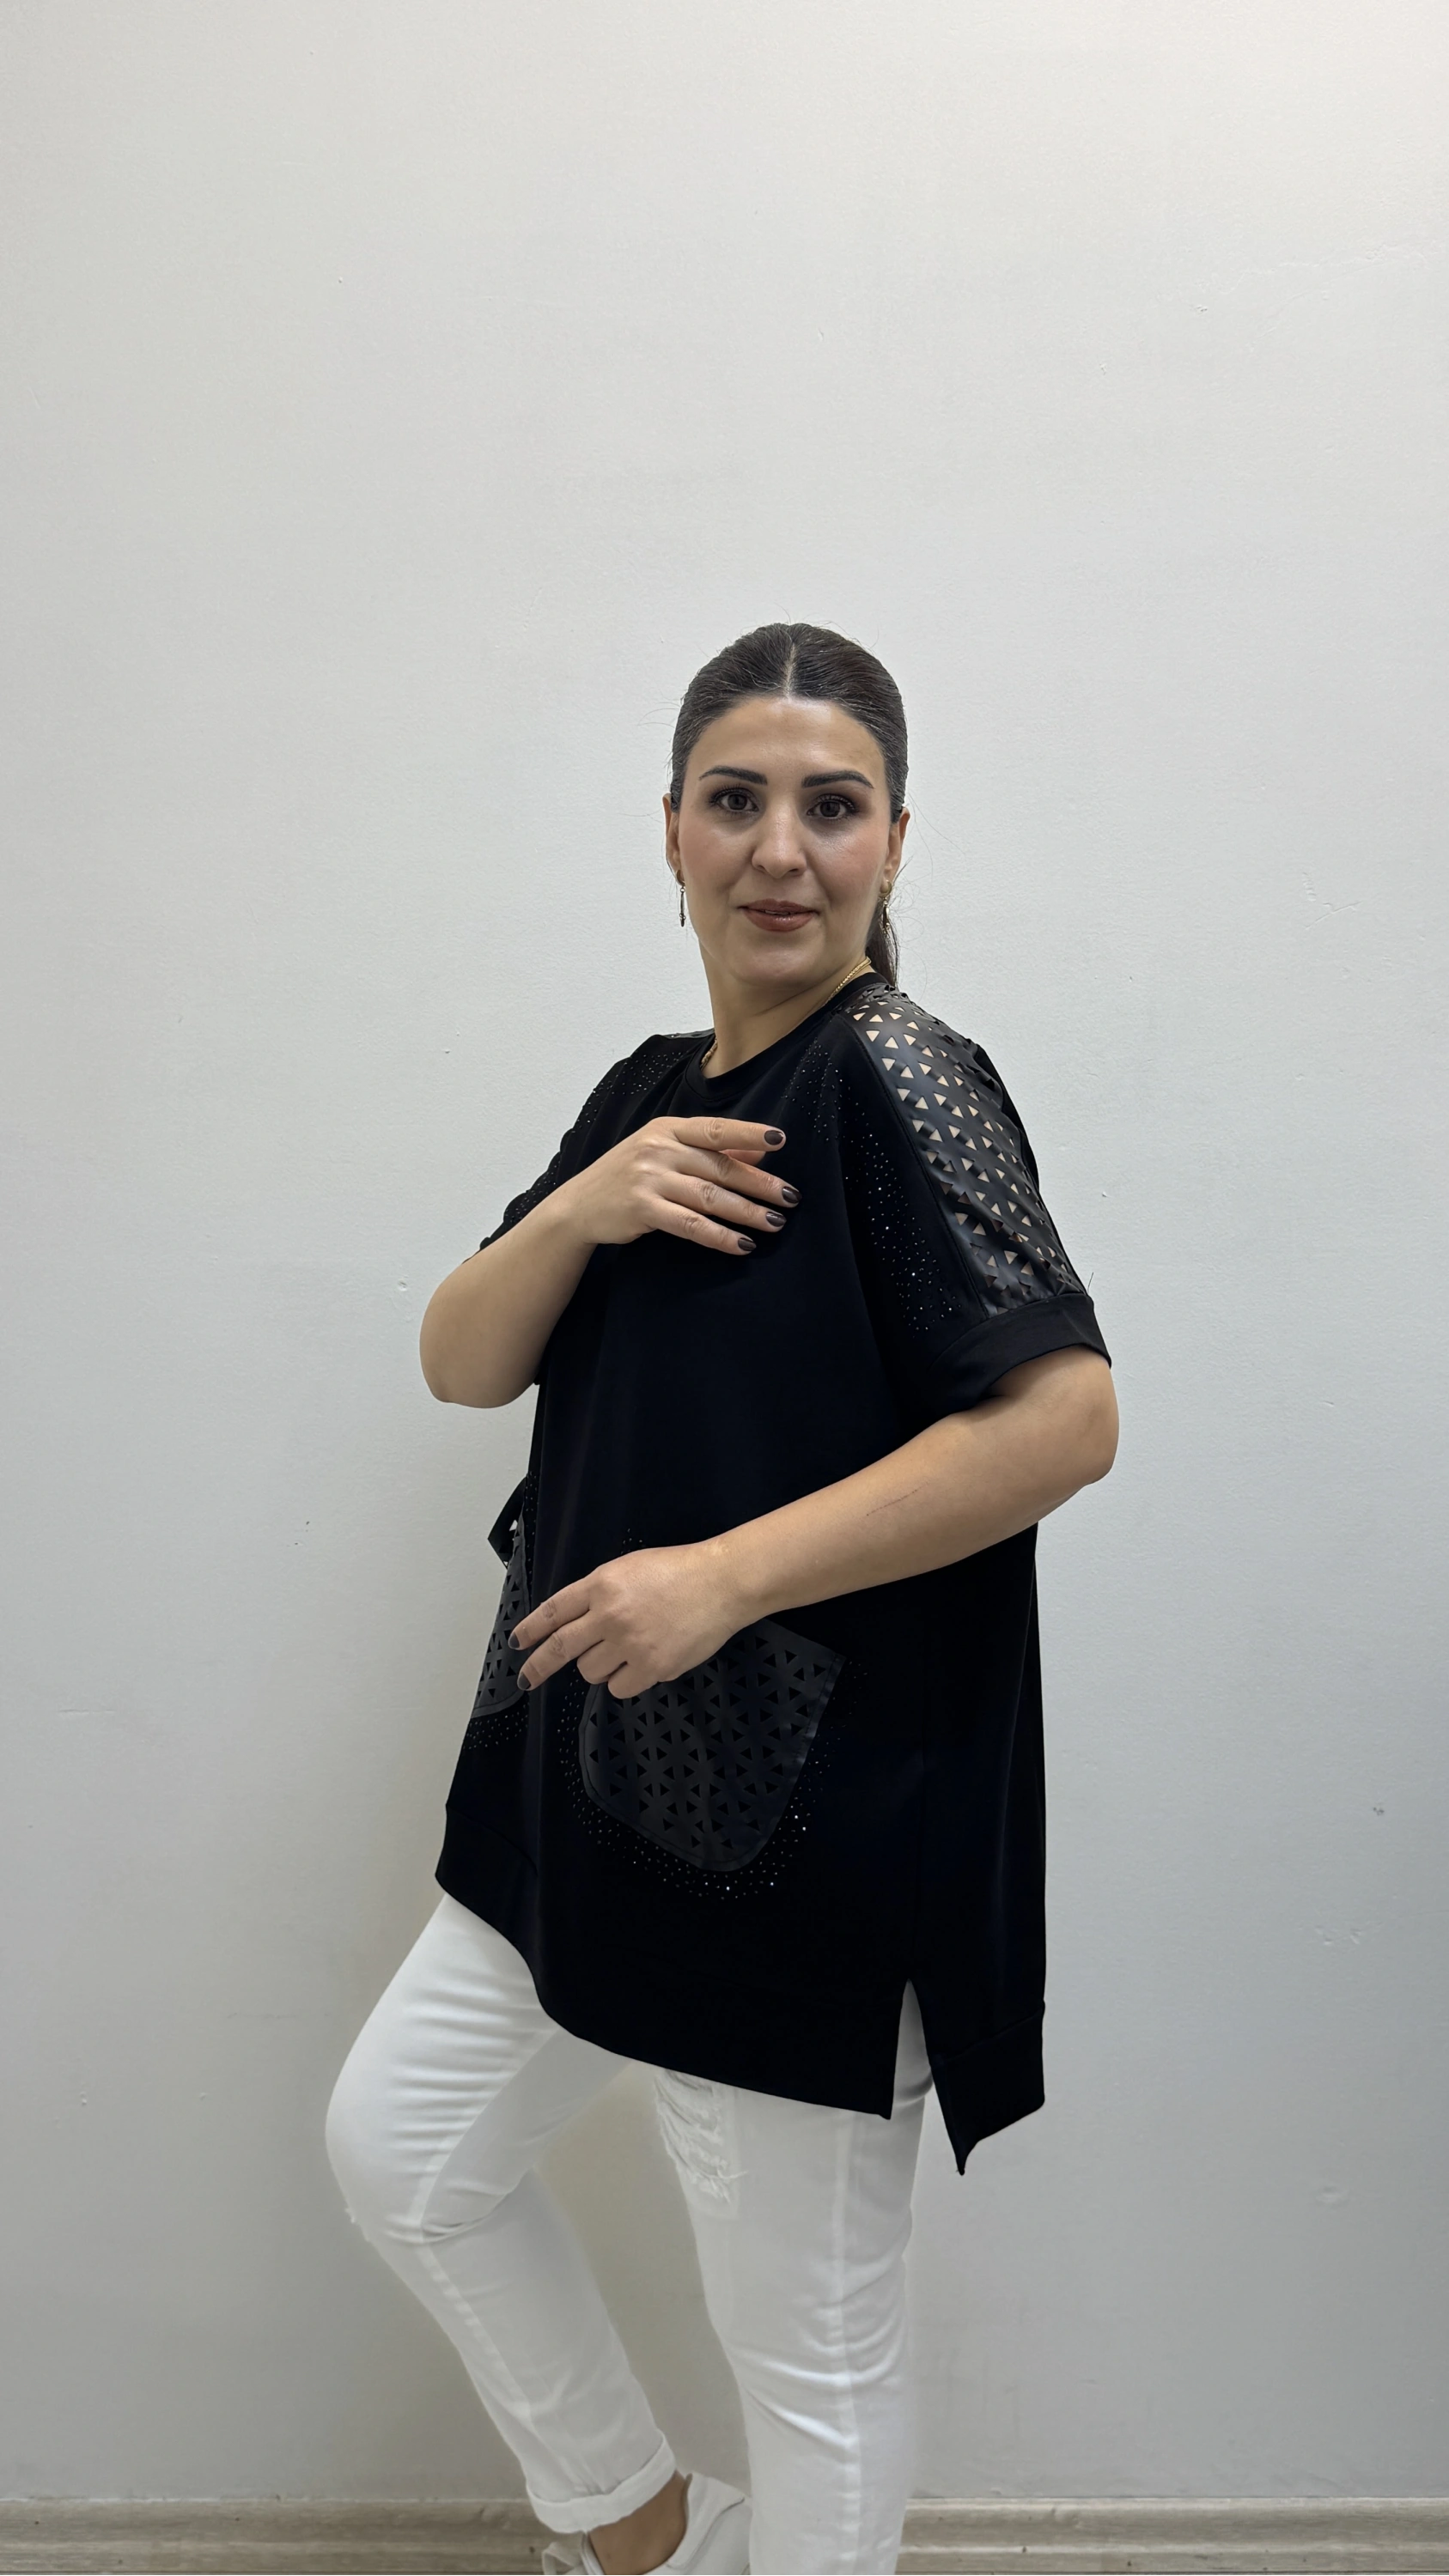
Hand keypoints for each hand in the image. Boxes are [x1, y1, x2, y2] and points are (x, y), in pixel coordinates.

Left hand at [510, 1539, 745, 1697]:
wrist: (721, 1583)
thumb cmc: (679, 1570)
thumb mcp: (630, 1569)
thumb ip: (600, 1593)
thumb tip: (577, 1624)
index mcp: (602, 1584)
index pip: (554, 1611)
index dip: (531, 1629)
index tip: (518, 1643)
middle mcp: (609, 1614)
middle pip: (560, 1648)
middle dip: (538, 1666)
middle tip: (527, 1678)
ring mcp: (630, 1643)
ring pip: (590, 1672)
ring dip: (599, 1667)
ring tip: (625, 1651)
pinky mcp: (651, 1667)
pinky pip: (619, 1687)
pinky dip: (625, 1680)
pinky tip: (643, 1662)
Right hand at [558, 1116, 798, 1257]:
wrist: (579, 1206)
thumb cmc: (629, 1177)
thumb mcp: (664, 1153)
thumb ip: (708, 1151)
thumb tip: (759, 1152)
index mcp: (667, 1129)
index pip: (715, 1129)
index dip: (749, 1133)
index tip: (781, 1140)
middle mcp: (658, 1149)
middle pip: (720, 1166)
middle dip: (760, 1183)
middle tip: (791, 1197)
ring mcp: (649, 1178)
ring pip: (710, 1196)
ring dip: (747, 1212)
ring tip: (774, 1224)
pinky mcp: (642, 1208)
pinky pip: (691, 1224)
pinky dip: (719, 1236)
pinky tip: (741, 1244)